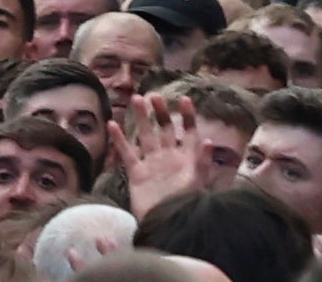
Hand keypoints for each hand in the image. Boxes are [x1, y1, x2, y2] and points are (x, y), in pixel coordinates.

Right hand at [123, 91, 208, 212]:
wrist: (164, 225)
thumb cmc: (183, 205)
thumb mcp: (196, 183)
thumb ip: (201, 162)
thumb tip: (209, 140)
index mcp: (186, 159)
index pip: (189, 133)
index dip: (187, 117)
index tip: (184, 99)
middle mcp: (169, 158)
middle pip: (165, 130)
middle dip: (161, 112)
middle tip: (154, 96)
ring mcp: (152, 164)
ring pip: (146, 136)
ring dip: (142, 118)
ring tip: (137, 99)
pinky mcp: (137, 173)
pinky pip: (127, 152)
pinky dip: (119, 139)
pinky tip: (113, 124)